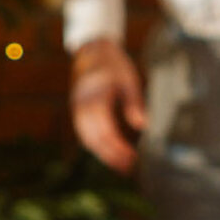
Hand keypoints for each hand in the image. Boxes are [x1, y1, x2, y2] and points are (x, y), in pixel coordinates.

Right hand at [70, 38, 145, 172]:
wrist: (92, 50)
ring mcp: (77, 110)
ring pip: (88, 139)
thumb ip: (134, 102)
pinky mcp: (78, 113)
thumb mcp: (129, 78)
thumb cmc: (114, 64)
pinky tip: (111, 155)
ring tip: (122, 167)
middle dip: (111, 156)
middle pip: (94, 139)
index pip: (105, 130)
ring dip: (104, 155)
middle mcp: (82, 106)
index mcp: (95, 96)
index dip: (118, 148)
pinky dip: (97, 147)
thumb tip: (142, 126)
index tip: (133, 159)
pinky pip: (85, 135)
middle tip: (129, 168)